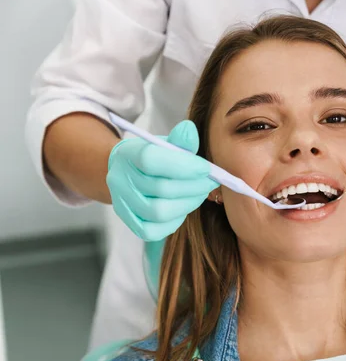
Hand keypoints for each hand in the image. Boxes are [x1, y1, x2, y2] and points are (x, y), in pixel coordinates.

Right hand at [107, 120, 217, 240]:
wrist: (129, 174)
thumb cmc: (154, 157)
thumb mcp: (165, 143)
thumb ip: (180, 140)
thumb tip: (190, 130)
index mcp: (127, 154)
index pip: (151, 160)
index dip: (183, 165)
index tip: (206, 168)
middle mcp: (119, 180)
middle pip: (160, 188)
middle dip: (194, 186)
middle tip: (211, 182)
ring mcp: (122, 204)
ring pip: (159, 212)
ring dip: (188, 203)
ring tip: (200, 193)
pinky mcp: (130, 223)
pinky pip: (155, 230)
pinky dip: (175, 220)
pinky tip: (184, 206)